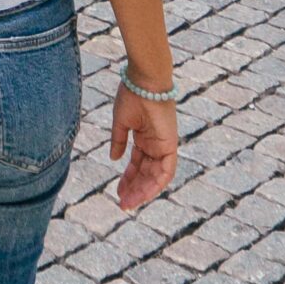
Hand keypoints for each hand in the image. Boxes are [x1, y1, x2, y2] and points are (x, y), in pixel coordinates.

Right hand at [110, 84, 178, 211]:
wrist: (144, 80)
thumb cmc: (132, 94)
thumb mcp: (121, 122)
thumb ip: (119, 141)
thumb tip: (114, 159)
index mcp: (144, 137)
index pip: (137, 164)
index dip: (128, 179)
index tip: (118, 192)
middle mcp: (155, 144)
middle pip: (146, 173)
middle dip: (134, 189)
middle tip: (122, 203)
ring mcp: (164, 145)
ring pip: (155, 176)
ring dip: (143, 191)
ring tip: (129, 203)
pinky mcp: (170, 145)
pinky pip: (166, 171)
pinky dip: (156, 184)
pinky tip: (143, 194)